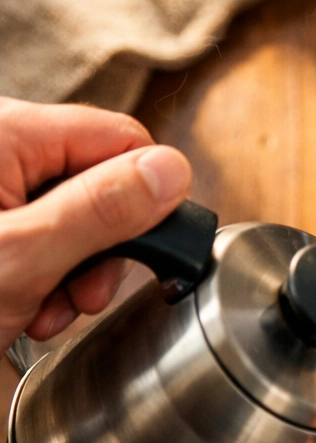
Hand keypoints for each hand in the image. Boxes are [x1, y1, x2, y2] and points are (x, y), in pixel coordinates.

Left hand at [0, 97, 191, 347]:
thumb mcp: (25, 253)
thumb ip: (101, 209)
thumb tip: (173, 173)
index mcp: (9, 132)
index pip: (123, 140)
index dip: (146, 199)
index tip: (140, 252)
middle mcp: (5, 149)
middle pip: (105, 183)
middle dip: (105, 252)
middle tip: (82, 296)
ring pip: (80, 219)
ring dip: (76, 275)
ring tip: (44, 309)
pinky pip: (47, 237)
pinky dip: (46, 278)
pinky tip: (25, 305)